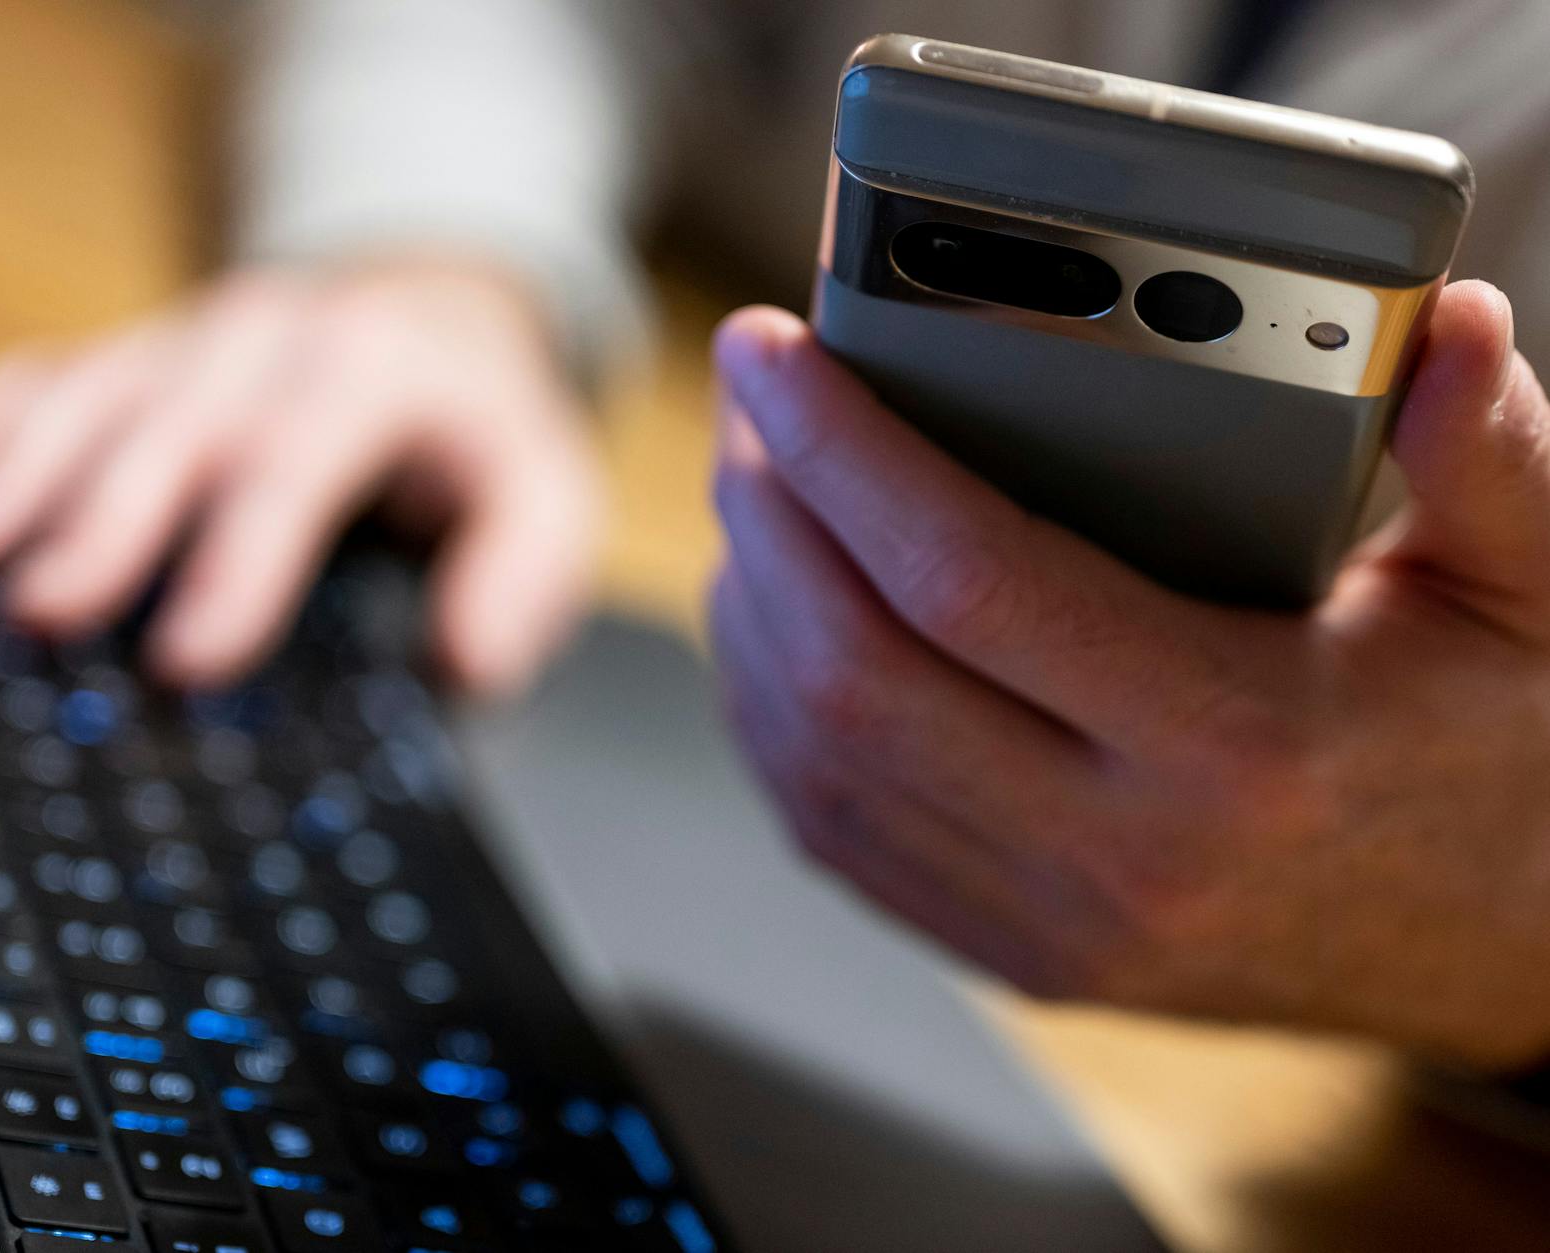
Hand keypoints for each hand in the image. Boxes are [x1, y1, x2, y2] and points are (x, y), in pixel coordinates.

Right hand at [0, 261, 602, 693]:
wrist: (441, 316)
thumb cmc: (486, 431)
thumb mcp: (552, 495)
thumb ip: (524, 576)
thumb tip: (467, 663)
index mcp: (374, 371)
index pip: (299, 463)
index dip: (240, 562)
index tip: (189, 657)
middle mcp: (273, 338)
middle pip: (179, 428)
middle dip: (104, 520)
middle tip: (42, 610)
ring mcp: (196, 338)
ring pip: (98, 395)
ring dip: (20, 470)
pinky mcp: (146, 353)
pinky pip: (57, 372)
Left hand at [710, 282, 1549, 1068]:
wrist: (1505, 945)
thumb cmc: (1497, 750)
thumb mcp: (1528, 592)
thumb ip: (1487, 452)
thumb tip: (1440, 324)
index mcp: (1235, 746)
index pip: (970, 581)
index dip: (844, 454)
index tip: (776, 357)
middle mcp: (1121, 856)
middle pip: (857, 674)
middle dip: (769, 519)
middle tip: (748, 410)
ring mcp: (1055, 925)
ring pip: (821, 765)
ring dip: (754, 616)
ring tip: (753, 496)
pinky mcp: (1018, 957)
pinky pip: (839, 838)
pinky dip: (774, 724)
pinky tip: (774, 627)